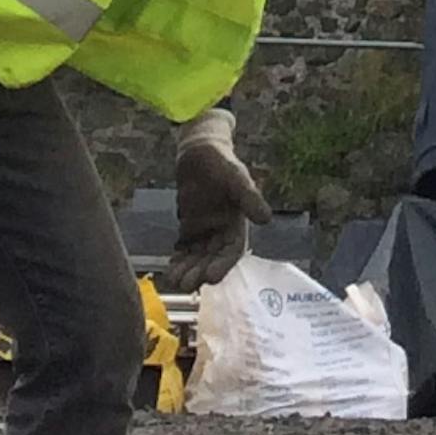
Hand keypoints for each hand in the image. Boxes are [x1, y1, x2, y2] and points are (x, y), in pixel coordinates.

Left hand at [167, 102, 271, 290]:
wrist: (199, 149)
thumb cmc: (220, 160)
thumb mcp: (236, 176)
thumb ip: (249, 197)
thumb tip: (266, 219)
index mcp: (237, 221)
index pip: (233, 250)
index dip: (223, 265)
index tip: (211, 278)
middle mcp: (222, 230)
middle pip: (213, 257)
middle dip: (201, 271)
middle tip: (187, 284)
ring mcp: (205, 229)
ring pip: (197, 256)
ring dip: (188, 269)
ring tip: (174, 280)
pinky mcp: (189, 226)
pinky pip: (185, 248)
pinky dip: (179, 259)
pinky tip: (169, 269)